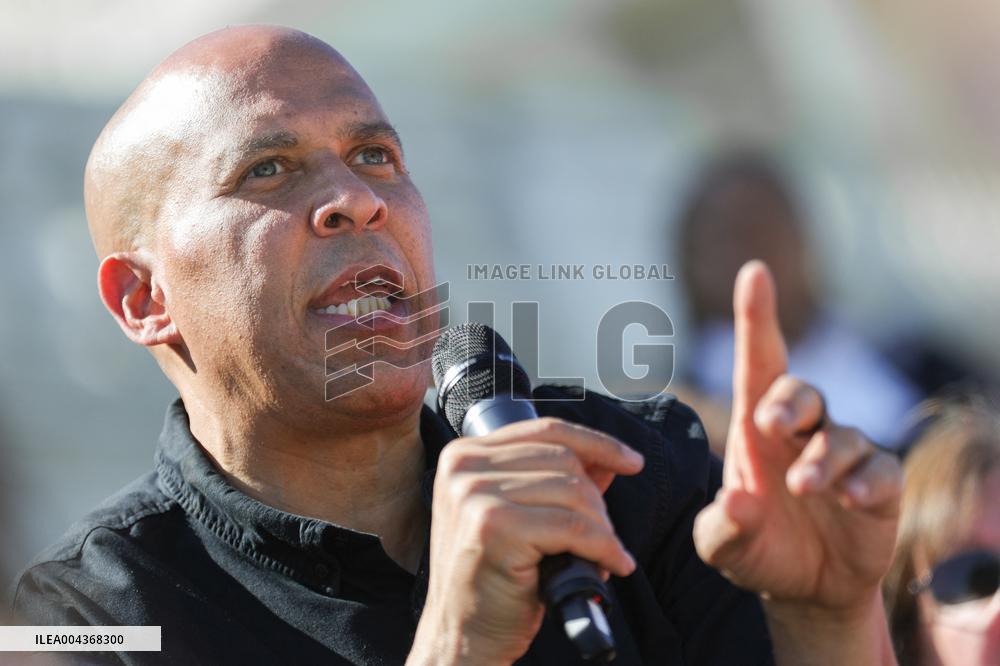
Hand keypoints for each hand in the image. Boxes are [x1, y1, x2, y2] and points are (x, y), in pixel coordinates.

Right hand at [408, 417, 643, 665]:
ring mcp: (475, 494)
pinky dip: (603, 547)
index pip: (545, 429)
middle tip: (602, 537)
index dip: (596, 443)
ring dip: (601, 528)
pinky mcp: (494, 526)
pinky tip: (609, 566)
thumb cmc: (490, 581)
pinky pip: (573, 526)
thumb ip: (556, 482)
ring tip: (601, 555)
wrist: (460, 637)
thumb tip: (606, 461)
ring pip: (572, 491)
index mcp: (464, 456)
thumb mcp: (518, 520)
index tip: (631, 460)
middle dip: (597, 500)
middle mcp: (463, 467)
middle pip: (563, 459)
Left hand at [693, 261, 900, 660]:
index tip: (754, 272)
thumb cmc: (756, 547)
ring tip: (803, 486)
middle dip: (788, 400)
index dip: (757, 318)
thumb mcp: (724, 545)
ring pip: (841, 435)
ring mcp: (842, 455)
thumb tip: (738, 500)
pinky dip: (865, 481)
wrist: (804, 590)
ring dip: (823, 458)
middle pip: (800, 390)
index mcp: (757, 429)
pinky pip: (880, 470)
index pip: (758, 363)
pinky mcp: (879, 486)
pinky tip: (850, 497)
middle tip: (768, 424)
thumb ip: (722, 526)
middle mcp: (801, 432)